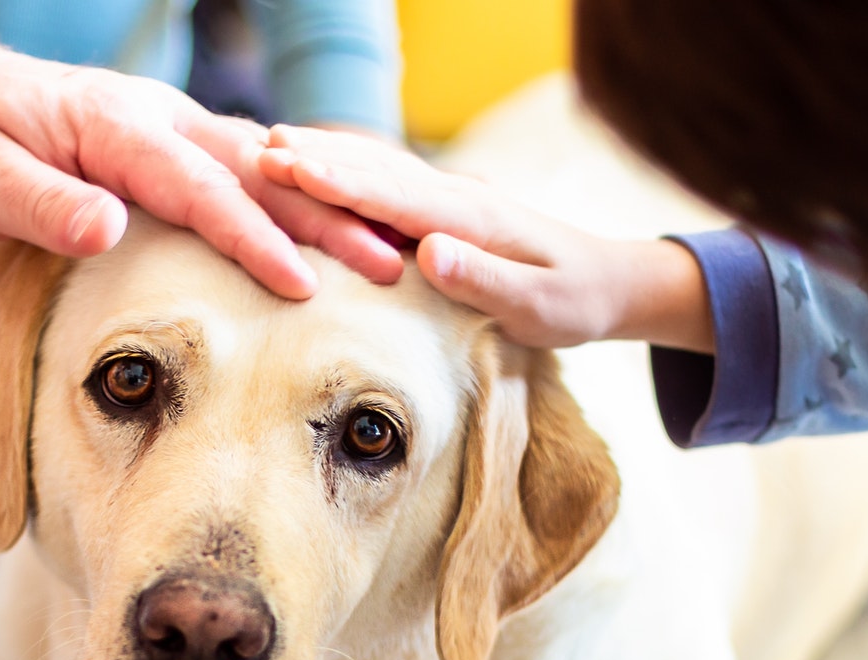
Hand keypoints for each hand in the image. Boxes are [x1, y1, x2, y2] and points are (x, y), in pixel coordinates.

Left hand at [0, 44, 403, 299]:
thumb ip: (41, 206)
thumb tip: (108, 229)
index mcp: (114, 127)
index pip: (200, 188)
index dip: (254, 239)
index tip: (303, 286)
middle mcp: (154, 117)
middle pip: (257, 173)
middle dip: (329, 220)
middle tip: (392, 265)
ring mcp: (164, 126)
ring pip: (261, 168)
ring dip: (325, 209)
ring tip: (386, 253)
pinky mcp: (163, 145)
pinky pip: (241, 172)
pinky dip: (293, 200)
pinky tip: (330, 231)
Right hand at [257, 126, 714, 349]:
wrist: (611, 281)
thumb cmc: (574, 302)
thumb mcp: (538, 306)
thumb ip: (485, 279)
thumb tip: (430, 252)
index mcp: (470, 219)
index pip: (393, 196)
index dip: (339, 182)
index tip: (289, 168)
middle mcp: (457, 198)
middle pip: (376, 171)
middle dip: (317, 159)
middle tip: (256, 148)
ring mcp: (452, 198)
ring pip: (379, 168)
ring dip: (326, 156)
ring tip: (271, 144)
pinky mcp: (448, 209)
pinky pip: (389, 181)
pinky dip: (350, 168)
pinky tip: (320, 164)